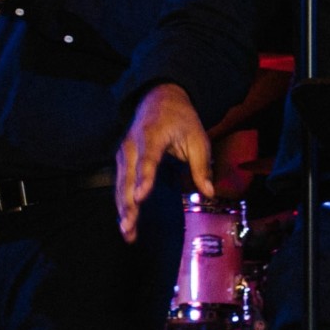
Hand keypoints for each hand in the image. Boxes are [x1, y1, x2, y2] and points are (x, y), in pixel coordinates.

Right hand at [116, 83, 213, 241]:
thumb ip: (201, 166)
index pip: (147, 159)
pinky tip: (126, 223)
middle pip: (128, 177)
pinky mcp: (122, 160)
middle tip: (129, 227)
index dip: (143, 179)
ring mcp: (124, 152)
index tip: (139, 197)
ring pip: (120, 184)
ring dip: (122, 209)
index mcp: (153, 135)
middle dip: (128, 204)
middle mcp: (133, 145)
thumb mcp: (198, 137)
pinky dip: (122, 203)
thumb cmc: (180, 119)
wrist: (159, 97)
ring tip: (127, 232)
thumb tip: (209, 193)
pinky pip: (120, 184)